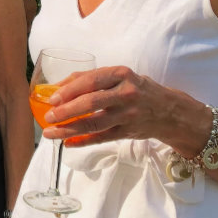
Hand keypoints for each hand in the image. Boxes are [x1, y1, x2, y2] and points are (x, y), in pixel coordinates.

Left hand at [39, 65, 178, 146]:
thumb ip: (91, 78)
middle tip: (49, 116)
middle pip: (91, 103)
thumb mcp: (120, 76)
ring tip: (51, 133)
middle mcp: (126, 94)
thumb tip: (59, 86)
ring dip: (69, 129)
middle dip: (66, 111)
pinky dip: (83, 141)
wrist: (169, 110)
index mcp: (121, 75)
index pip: (91, 81)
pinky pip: (101, 138)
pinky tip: (68, 143)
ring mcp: (128, 115)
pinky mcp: (128, 132)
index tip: (52, 98)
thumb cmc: (137, 89)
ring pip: (94, 124)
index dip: (69, 90)